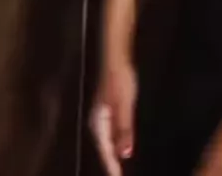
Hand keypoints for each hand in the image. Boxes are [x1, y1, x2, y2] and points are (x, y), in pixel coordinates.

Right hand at [89, 60, 137, 175]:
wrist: (116, 58)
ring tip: (118, 168)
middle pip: (103, 148)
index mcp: (99, 121)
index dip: (112, 166)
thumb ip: (124, 130)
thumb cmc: (121, 80)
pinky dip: (114, 142)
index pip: (105, 150)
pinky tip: (120, 146)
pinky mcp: (105, 110)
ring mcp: (100, 115)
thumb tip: (125, 154)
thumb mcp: (125, 105)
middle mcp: (96, 121)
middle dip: (110, 163)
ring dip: (111, 154)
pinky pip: (108, 133)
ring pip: (105, 141)